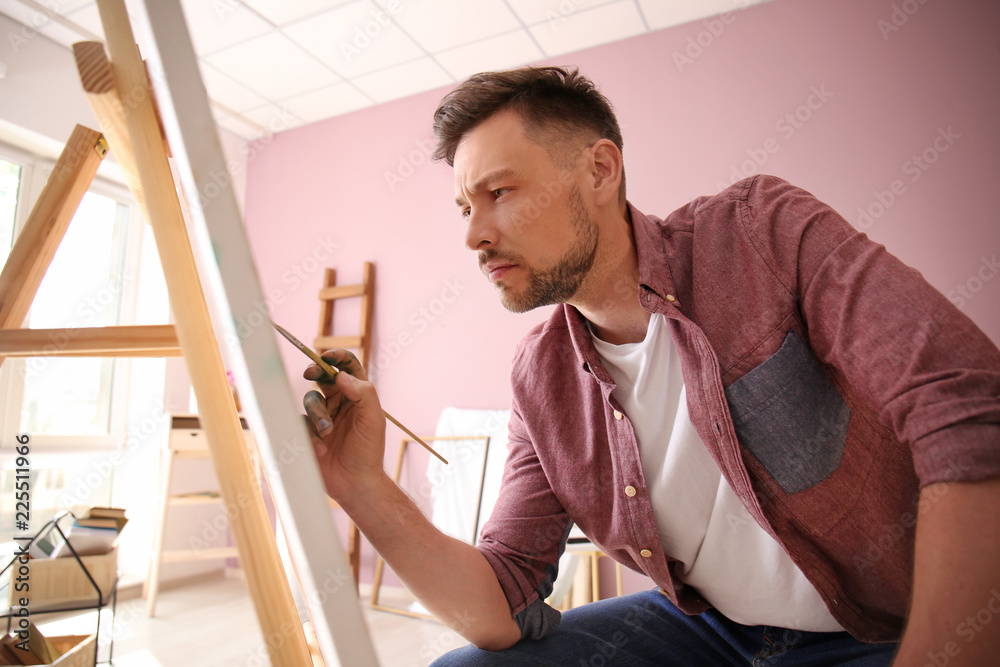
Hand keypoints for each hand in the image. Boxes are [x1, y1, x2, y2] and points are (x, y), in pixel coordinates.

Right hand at [302, 349, 385, 500]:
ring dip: (318, 414)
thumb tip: (340, 375)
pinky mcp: (308, 431)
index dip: (337, 357)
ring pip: (310, 399)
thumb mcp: (372, 420)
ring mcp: (323, 416)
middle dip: (316, 372)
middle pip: (323, 377)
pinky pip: (300, 422)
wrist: (354, 483)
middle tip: (311, 373)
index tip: (327, 356)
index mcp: (358, 395)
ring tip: (327, 433)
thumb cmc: (369, 451)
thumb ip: (362, 393)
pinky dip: (309, 434)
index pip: (347, 367)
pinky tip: (321, 448)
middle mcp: (339, 402)